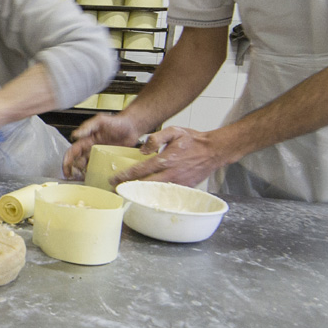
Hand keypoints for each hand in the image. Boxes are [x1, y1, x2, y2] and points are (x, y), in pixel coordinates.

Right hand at [62, 113, 145, 179]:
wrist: (132, 127)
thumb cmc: (117, 122)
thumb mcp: (100, 121)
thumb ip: (87, 127)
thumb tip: (75, 135)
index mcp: (86, 139)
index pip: (72, 151)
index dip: (67, 161)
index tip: (66, 170)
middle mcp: (91, 148)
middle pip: (77, 161)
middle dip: (73, 170)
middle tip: (74, 177)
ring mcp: (99, 155)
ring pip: (87, 166)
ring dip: (83, 173)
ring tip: (83, 180)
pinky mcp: (108, 159)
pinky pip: (100, 168)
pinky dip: (96, 174)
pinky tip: (95, 179)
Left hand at [110, 126, 226, 187]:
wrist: (214, 150)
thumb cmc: (193, 140)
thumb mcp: (173, 131)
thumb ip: (156, 138)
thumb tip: (142, 149)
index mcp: (165, 159)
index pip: (140, 170)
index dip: (124, 176)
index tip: (113, 179)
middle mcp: (170, 173)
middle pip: (144, 185)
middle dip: (128, 188)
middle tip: (114, 190)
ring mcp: (178, 183)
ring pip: (154, 192)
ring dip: (140, 194)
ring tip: (126, 194)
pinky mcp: (184, 188)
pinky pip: (166, 194)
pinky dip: (155, 196)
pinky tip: (145, 196)